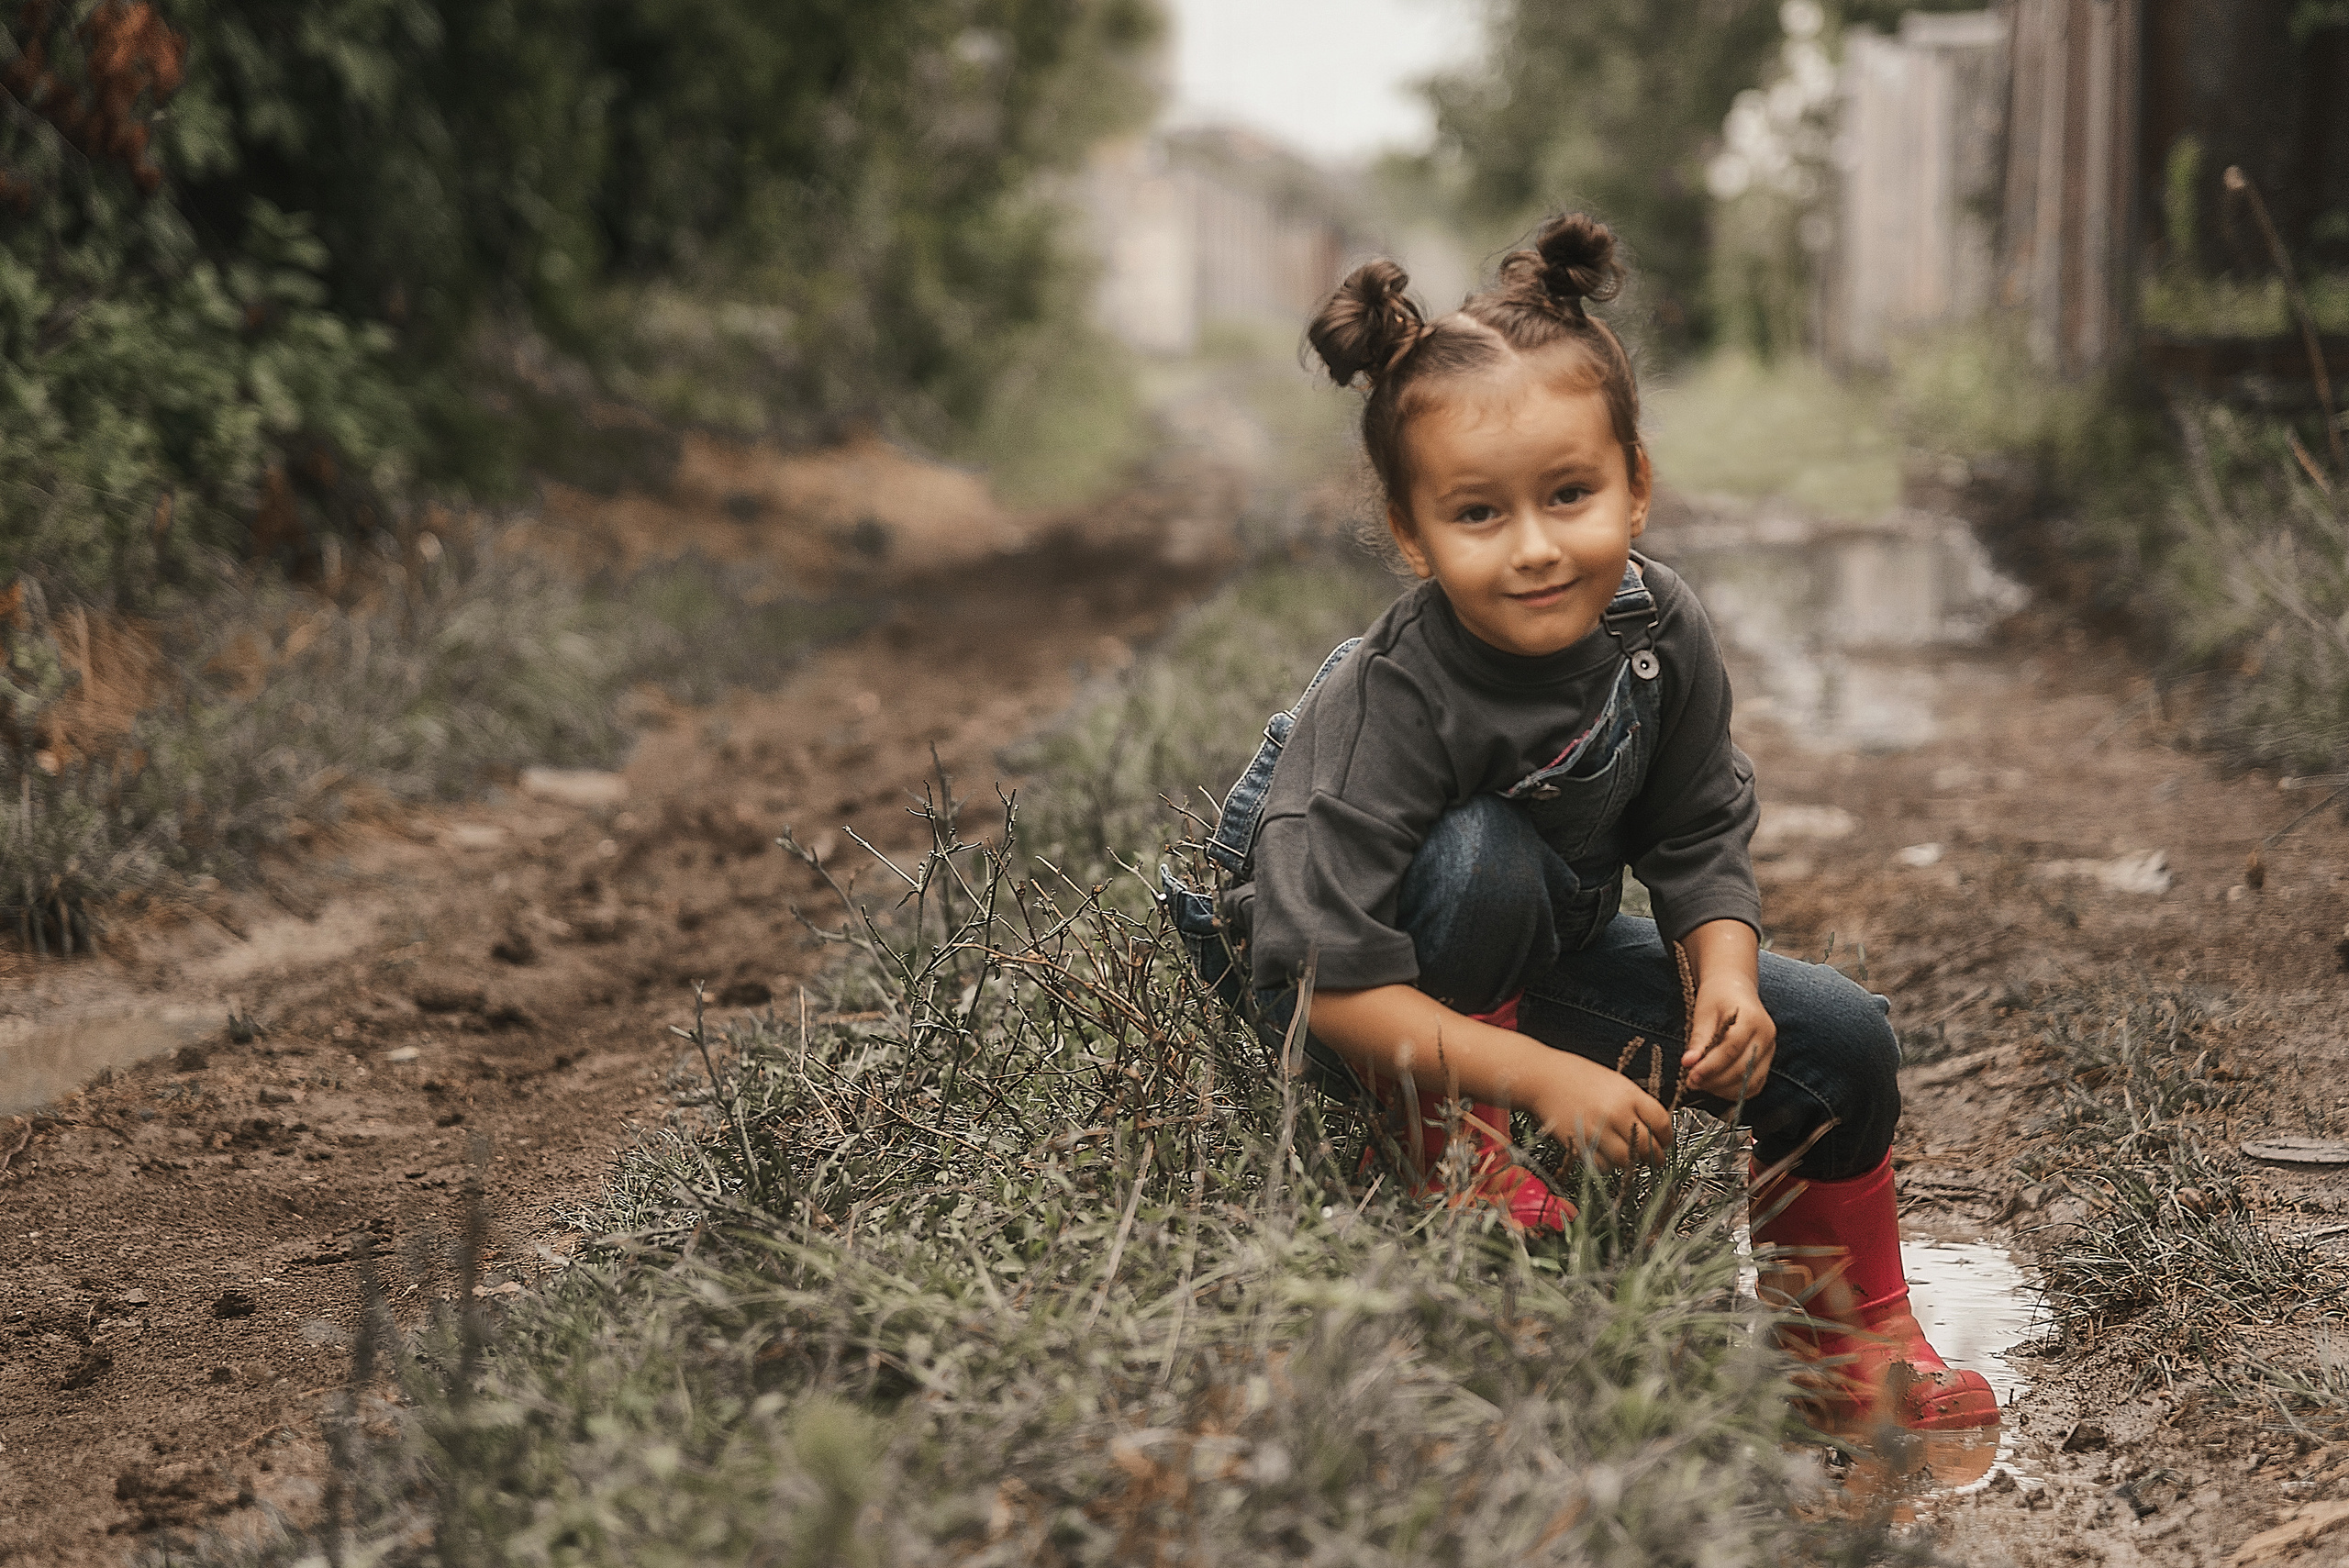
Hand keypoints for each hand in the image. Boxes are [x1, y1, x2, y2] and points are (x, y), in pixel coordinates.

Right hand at [1531, 1050, 1673, 1169]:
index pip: (1661, 1123)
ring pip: (1628, 1160)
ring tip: (1629, 1158)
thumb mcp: (1613, 1081)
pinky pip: (1603, 1166)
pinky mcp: (1580, 1143)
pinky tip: (1605, 1155)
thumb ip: (1634, 1102)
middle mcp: (1616, 1113)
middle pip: (1648, 1146)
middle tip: (1654, 1158)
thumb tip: (1653, 1127)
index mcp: (1628, 1094)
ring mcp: (1598, 1130)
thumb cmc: (1577, 1075)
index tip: (1664, 1141)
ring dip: (1632, 1163)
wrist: (1542, 1077)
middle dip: (1655, 1156)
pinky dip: (1608, 1165)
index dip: (1666, 1137)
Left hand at [1681, 974, 1776, 1098]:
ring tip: (1702, 1083)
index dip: (1711, 1066)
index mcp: (1752, 1018)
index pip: (1732, 1049)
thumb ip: (1698, 1040)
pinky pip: (1754, 1085)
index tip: (1691, 1075)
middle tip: (1691, 1082)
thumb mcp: (1703, 1013)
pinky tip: (1716, 1085)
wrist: (1735, 988)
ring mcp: (1770, 1049)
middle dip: (1715, 1080)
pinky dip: (1735, 1090)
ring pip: (1750, 1082)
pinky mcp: (1768, 1060)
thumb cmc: (1717, 998)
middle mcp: (1767, 1035)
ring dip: (1724, 1089)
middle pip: (1742, 1068)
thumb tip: (1688, 1063)